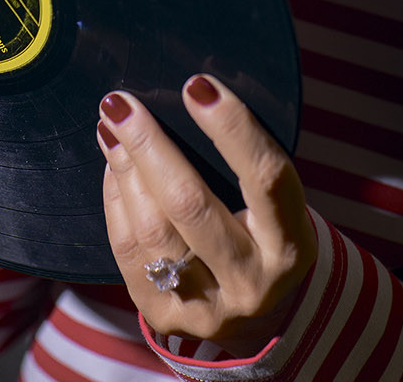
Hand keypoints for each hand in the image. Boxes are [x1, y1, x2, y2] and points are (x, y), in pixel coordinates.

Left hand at [97, 75, 316, 357]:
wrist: (256, 308)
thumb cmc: (264, 228)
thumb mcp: (275, 202)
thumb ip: (245, 160)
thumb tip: (193, 90)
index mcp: (290, 245)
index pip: (265, 178)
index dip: (231, 128)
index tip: (196, 85)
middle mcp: (252, 284)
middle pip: (190, 204)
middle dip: (150, 144)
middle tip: (122, 102)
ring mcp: (207, 308)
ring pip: (152, 230)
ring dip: (125, 169)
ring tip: (112, 127)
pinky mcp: (165, 318)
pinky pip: (128, 253)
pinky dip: (116, 203)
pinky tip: (113, 169)